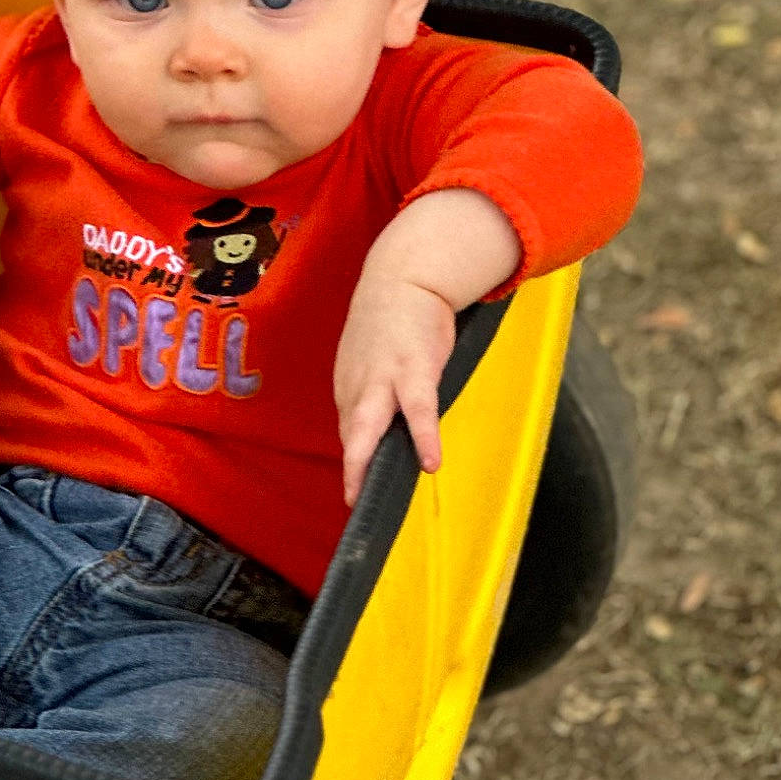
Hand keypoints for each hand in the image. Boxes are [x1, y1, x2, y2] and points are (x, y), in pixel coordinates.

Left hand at [333, 188, 521, 505]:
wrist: (403, 277)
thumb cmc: (389, 325)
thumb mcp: (370, 363)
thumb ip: (371, 397)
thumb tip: (377, 433)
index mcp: (350, 387)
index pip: (349, 434)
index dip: (354, 464)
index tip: (358, 494)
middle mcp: (359, 384)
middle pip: (350, 433)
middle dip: (350, 469)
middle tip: (350, 502)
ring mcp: (383, 376)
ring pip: (369, 423)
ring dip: (365, 457)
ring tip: (365, 490)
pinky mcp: (414, 367)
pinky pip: (419, 409)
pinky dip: (424, 436)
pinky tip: (431, 462)